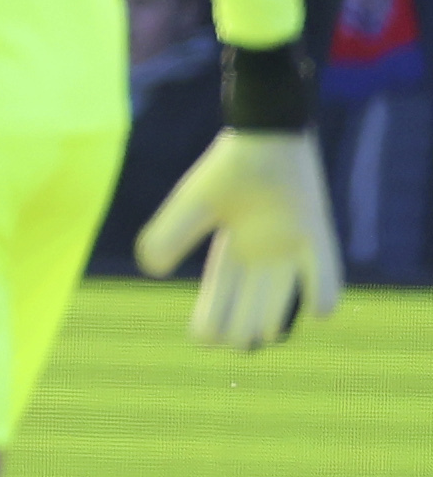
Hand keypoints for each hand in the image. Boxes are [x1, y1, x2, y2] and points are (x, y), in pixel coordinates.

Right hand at [133, 129, 342, 348]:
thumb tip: (152, 271)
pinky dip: (323, 292)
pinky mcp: (316, 232)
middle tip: (235, 341)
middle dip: (241, 328)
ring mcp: (290, 247)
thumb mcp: (192, 205)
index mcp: (230, 252)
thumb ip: (170, 234)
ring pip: (283, 295)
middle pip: (250, 305)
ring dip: (274, 318)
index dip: (210, 321)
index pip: (218, 297)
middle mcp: (261, 256)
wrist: (265, 135)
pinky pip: (325, 270)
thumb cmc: (227, 169)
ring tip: (263, 334)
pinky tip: (318, 313)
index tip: (203, 337)